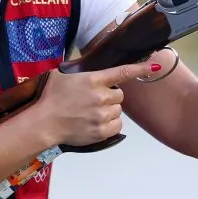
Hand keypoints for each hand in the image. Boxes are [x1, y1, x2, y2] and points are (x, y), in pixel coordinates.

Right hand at [35, 62, 155, 147]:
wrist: (42, 123)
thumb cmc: (49, 98)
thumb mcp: (61, 75)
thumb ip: (79, 72)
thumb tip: (87, 71)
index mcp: (93, 80)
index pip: (122, 72)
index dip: (140, 69)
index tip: (154, 67)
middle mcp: (101, 96)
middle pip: (120, 95)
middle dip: (110, 97)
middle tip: (93, 100)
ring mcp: (102, 115)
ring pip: (118, 111)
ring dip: (109, 111)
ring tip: (91, 113)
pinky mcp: (101, 131)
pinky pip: (117, 126)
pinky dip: (110, 124)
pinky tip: (96, 123)